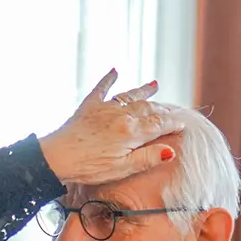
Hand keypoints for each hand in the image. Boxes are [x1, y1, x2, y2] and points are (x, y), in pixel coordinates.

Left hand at [38, 70, 187, 184]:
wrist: (56, 158)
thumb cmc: (88, 167)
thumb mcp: (121, 169)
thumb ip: (147, 158)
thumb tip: (170, 151)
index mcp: (131, 132)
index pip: (160, 125)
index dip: (174, 124)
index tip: (183, 124)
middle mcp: (121, 116)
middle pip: (148, 109)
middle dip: (163, 109)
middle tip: (172, 110)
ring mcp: (105, 109)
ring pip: (130, 96)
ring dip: (143, 91)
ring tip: (154, 84)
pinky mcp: (89, 106)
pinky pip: (102, 88)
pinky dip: (109, 79)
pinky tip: (114, 70)